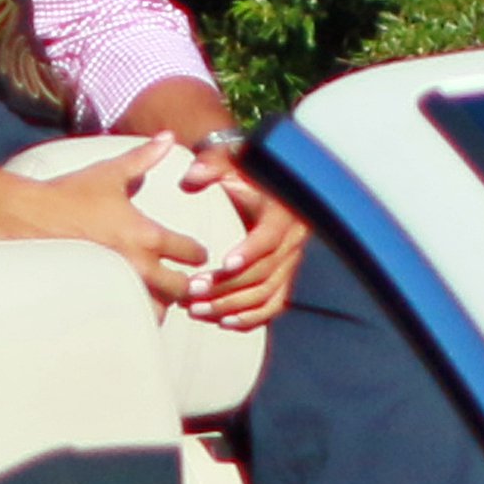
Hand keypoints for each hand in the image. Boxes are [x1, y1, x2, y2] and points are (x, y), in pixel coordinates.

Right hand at [0, 151, 208, 307]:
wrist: (29, 219)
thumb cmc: (70, 195)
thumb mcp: (110, 174)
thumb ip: (144, 158)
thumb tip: (168, 137)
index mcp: (146, 235)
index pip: (191, 251)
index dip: (198, 252)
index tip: (197, 253)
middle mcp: (138, 265)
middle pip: (181, 288)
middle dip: (187, 285)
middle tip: (186, 281)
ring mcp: (118, 285)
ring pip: (157, 309)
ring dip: (163, 303)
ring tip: (162, 298)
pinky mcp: (99, 297)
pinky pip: (127, 317)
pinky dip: (137, 316)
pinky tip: (135, 310)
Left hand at [172, 139, 307, 328]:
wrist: (263, 180)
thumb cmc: (243, 170)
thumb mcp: (229, 160)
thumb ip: (211, 164)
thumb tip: (192, 176)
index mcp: (282, 213)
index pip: (269, 238)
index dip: (250, 252)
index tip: (225, 264)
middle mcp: (292, 241)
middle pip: (263, 273)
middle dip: (227, 287)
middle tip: (191, 292)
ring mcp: (289, 262)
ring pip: (266, 294)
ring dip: (232, 307)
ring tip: (196, 310)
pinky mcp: (283, 277)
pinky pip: (273, 305)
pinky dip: (251, 318)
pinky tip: (222, 322)